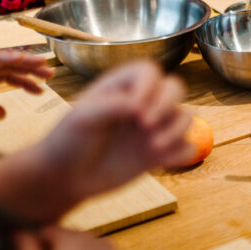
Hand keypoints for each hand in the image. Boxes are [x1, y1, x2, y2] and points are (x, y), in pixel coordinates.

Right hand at [0, 49, 52, 120]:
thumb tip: (4, 114)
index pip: (5, 76)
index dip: (23, 81)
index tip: (41, 89)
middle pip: (8, 66)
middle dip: (30, 70)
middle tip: (51, 75)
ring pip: (3, 59)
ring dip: (24, 61)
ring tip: (44, 66)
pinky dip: (4, 56)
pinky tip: (20, 59)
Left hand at [26, 61, 189, 210]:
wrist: (65, 178)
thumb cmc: (68, 141)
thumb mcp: (82, 118)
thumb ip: (113, 106)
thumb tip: (141, 105)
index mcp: (120, 88)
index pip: (148, 71)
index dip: (149, 86)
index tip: (134, 109)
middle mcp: (140, 105)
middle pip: (175, 87)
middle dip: (167, 104)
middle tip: (146, 125)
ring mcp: (151, 129)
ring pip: (185, 117)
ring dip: (177, 130)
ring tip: (154, 147)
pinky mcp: (157, 153)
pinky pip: (185, 147)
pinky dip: (182, 152)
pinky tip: (164, 162)